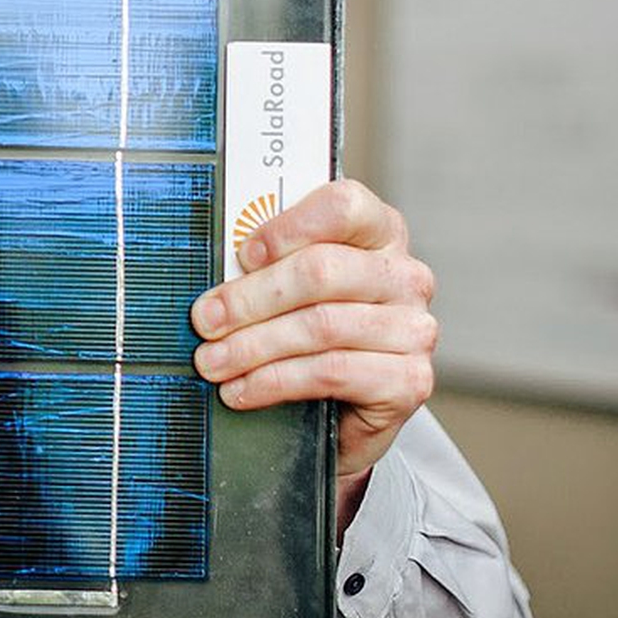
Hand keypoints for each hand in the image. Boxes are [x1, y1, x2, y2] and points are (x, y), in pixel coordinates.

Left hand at [189, 180, 436, 517]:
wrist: (344, 412)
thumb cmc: (308, 332)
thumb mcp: (288, 288)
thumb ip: (264, 267)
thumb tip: (212, 276)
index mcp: (379, 232)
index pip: (343, 206)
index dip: (288, 227)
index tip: (242, 255)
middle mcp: (404, 276)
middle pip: (321, 271)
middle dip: (250, 298)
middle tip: (204, 320)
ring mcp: (414, 329)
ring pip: (320, 326)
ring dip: (252, 346)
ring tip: (211, 361)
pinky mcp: (410, 380)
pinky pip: (330, 373)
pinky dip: (273, 382)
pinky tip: (241, 391)